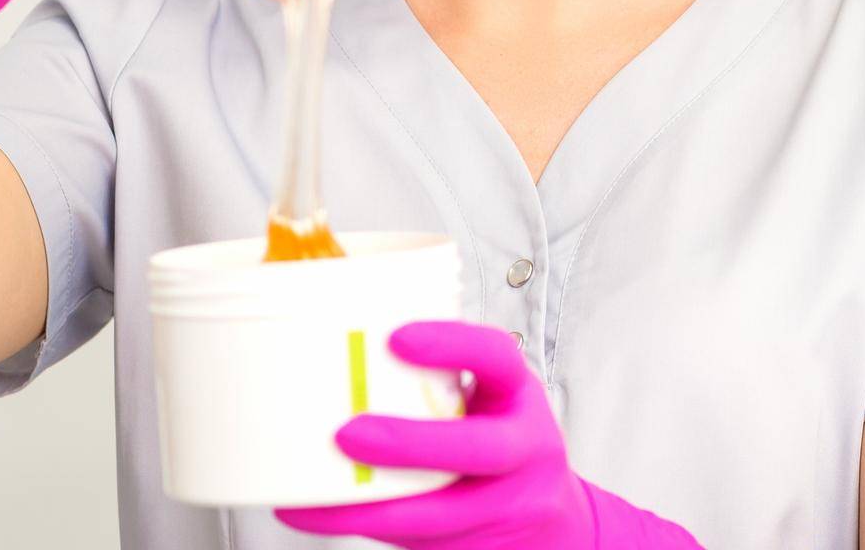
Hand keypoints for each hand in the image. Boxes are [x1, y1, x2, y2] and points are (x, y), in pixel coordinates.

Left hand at [274, 320, 704, 547]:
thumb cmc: (502, 442)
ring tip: (311, 496)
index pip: (497, 356)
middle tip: (348, 433)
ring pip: (444, 514)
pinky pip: (423, 545)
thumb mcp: (490, 398)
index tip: (396, 336)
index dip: (452, 344)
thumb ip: (439, 378)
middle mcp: (525, 448)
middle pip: (480, 447)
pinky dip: (368, 529)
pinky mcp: (485, 549)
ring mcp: (510, 505)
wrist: (554, 524)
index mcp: (519, 393)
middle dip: (412, 444)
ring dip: (372, 507)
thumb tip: (341, 339)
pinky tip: (322, 517)